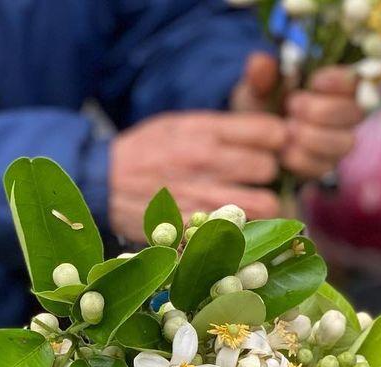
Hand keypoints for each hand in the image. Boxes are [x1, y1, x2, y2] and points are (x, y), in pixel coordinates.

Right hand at [109, 111, 286, 239]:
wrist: (103, 182)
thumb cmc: (143, 151)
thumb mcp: (178, 123)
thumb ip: (219, 127)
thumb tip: (262, 132)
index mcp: (207, 131)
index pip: (271, 131)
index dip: (277, 140)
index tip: (271, 147)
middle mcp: (208, 161)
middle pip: (269, 167)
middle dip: (267, 173)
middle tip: (257, 179)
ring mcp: (202, 196)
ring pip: (263, 203)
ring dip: (261, 204)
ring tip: (251, 203)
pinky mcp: (193, 226)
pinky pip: (237, 230)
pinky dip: (241, 229)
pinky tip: (232, 224)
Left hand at [233, 52, 362, 179]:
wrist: (251, 137)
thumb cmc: (263, 103)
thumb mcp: (258, 85)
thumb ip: (261, 75)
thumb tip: (259, 62)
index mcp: (339, 86)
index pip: (358, 80)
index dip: (341, 81)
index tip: (315, 81)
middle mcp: (345, 114)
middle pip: (355, 113)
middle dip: (323, 110)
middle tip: (293, 106)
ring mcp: (337, 143)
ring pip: (343, 143)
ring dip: (313, 137)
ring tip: (287, 130)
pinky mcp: (323, 167)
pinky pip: (324, 167)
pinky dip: (303, 160)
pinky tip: (283, 153)